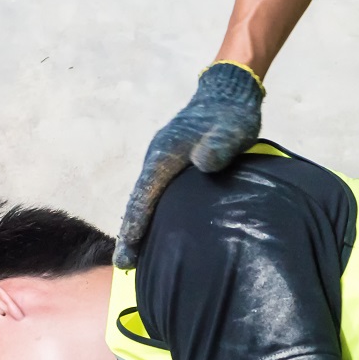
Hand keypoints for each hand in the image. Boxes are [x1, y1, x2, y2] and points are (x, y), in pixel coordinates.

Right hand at [114, 61, 264, 266]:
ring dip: (142, 225)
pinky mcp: (175, 165)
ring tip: (138, 257)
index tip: (127, 252)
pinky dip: (154, 214)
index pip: (144, 196)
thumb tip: (203, 162)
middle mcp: (158, 160)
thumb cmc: (231, 115)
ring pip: (148, 199)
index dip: (135, 225)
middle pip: (141, 202)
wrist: (228, 94)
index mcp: (165, 155)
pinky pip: (159, 194)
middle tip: (127, 265)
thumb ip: (219, 144)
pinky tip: (160, 233)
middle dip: (132, 233)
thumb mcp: (231, 129)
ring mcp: (165, 162)